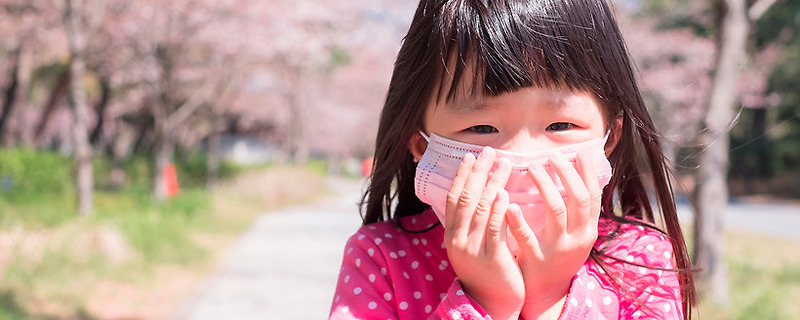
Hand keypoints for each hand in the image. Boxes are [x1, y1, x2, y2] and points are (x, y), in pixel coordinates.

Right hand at [444, 147, 524, 319]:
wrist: (490, 304)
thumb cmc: (485, 272)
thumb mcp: (471, 245)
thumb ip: (471, 223)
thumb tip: (479, 194)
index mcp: (452, 234)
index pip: (454, 197)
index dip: (462, 175)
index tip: (471, 156)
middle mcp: (458, 239)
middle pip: (466, 197)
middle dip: (477, 172)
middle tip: (488, 152)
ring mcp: (473, 248)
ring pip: (480, 208)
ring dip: (492, 183)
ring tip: (504, 163)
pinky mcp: (491, 258)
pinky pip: (494, 229)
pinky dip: (498, 209)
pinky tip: (505, 193)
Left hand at [507, 151, 601, 319]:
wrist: (547, 293)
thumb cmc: (558, 255)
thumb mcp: (575, 234)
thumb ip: (577, 210)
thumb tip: (581, 173)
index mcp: (587, 229)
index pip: (593, 195)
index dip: (586, 172)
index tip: (578, 151)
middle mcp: (577, 238)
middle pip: (578, 199)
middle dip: (566, 173)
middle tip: (552, 156)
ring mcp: (557, 248)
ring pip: (556, 211)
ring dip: (544, 186)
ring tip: (532, 167)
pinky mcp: (536, 259)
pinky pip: (527, 236)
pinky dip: (518, 219)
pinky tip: (509, 204)